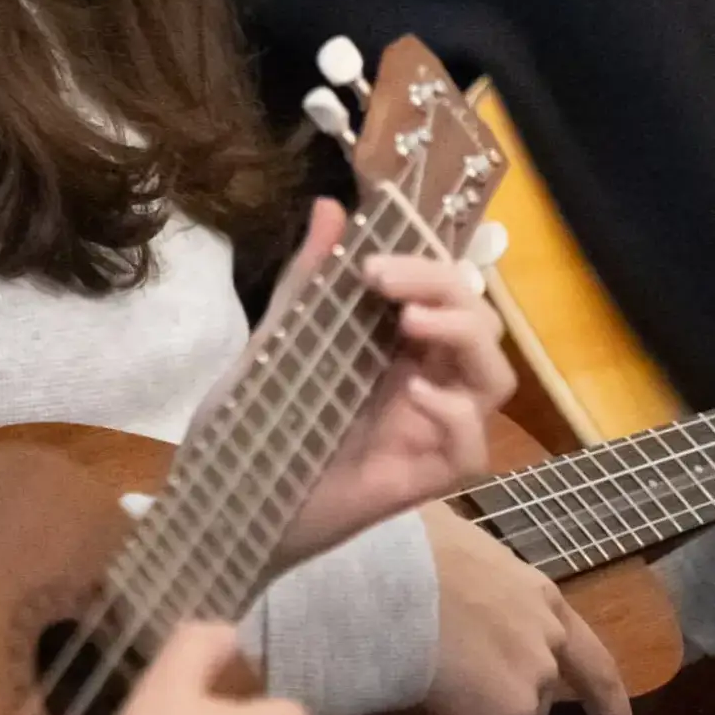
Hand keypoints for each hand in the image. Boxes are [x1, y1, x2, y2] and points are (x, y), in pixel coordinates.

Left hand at [262, 200, 512, 566]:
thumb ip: (308, 283)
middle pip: (480, 325)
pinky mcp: (420, 480)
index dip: (430, 265)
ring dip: (466, 338)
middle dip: (446, 289)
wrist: (220, 508)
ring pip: (493, 379)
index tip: (373, 257)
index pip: (446, 292)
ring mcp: (427, 433)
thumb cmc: (249, 429)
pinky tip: (417, 394)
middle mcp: (423, 383)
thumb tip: (332, 206)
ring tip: (412, 322)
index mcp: (395, 348)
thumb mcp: (273, 345)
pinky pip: (472, 449)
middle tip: (385, 281)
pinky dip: (455, 415)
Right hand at [414, 501, 630, 714]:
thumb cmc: (397, 540)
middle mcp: (546, 640)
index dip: (603, 703)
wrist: (379, 569)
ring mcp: (528, 679)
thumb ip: (454, 563)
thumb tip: (427, 561)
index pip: (588, 659)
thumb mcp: (443, 539)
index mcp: (538, 596)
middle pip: (544, 706)